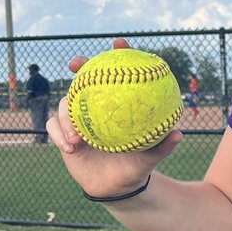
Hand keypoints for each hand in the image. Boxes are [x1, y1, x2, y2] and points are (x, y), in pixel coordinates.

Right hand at [46, 38, 181, 198]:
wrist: (116, 187)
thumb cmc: (136, 167)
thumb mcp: (150, 158)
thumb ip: (162, 147)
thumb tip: (178, 134)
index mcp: (118, 106)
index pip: (119, 73)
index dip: (119, 54)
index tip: (119, 43)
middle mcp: (97, 108)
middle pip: (85, 79)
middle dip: (80, 65)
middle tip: (77, 64)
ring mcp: (78, 119)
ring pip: (65, 104)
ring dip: (67, 116)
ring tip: (77, 136)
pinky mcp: (63, 132)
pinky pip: (54, 127)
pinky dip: (59, 134)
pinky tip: (70, 147)